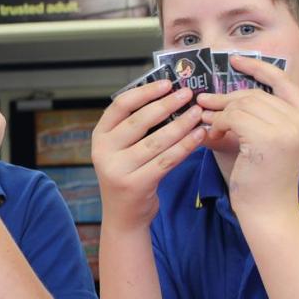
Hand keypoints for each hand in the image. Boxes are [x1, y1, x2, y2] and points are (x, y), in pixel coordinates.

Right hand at [91, 80, 205, 230]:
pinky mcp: (136, 184)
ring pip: (156, 141)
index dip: (145, 91)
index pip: (120, 105)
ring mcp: (118, 169)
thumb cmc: (128, 174)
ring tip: (197, 113)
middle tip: (188, 94)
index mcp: (99, 136)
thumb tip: (167, 96)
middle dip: (167, 105)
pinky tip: (198, 136)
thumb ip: (135, 127)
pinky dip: (185, 146)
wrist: (123, 216)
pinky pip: (166, 161)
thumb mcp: (121, 149)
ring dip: (180, 124)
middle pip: (139, 121)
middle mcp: (104, 152)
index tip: (167, 83)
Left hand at [197, 55, 298, 215]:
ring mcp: (288, 129)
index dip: (257, 68)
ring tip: (204, 119)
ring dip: (218, 111)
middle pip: (254, 94)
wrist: (267, 209)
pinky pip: (234, 118)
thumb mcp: (257, 140)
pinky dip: (217, 122)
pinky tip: (210, 133)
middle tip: (202, 101)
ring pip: (242, 105)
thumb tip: (212, 97)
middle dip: (225, 97)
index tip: (234, 60)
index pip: (281, 81)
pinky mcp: (269, 139)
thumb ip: (247, 116)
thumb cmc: (258, 177)